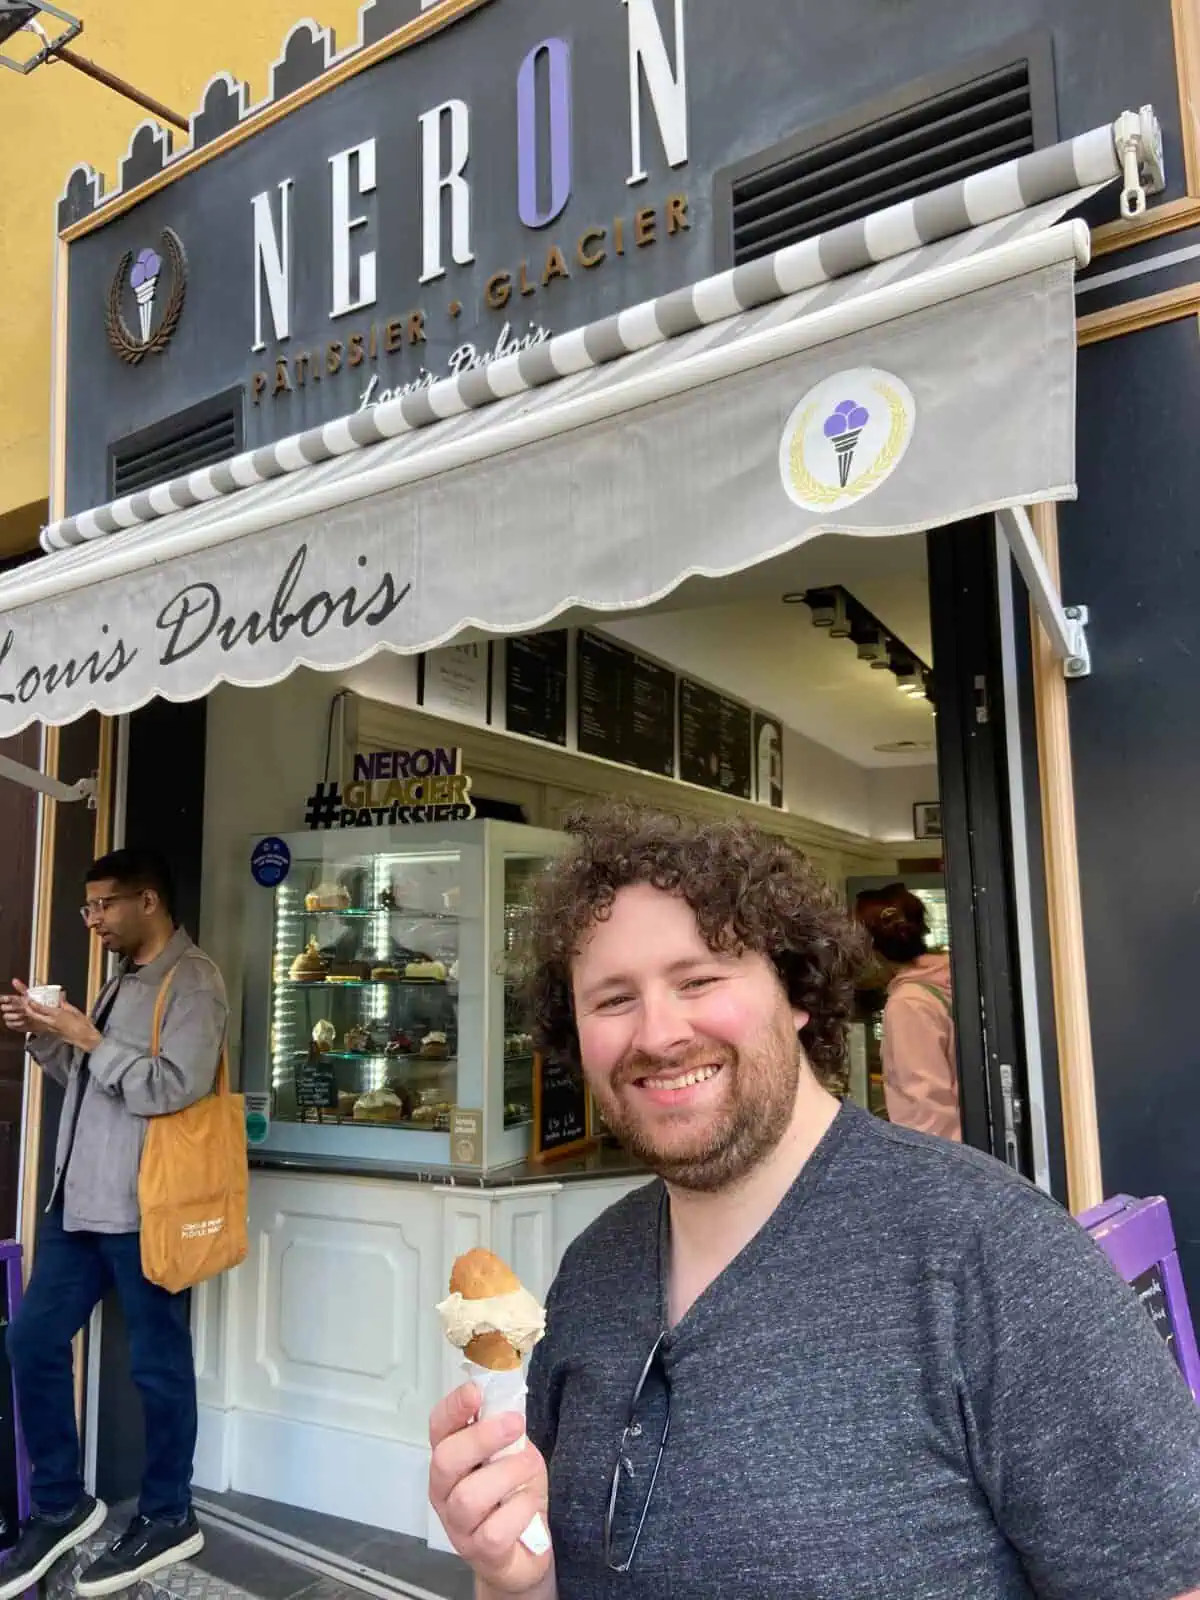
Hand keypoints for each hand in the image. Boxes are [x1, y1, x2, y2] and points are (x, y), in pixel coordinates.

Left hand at [2, 982, 100, 1051]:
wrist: (84, 1038)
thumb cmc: (82, 1024)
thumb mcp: (74, 1010)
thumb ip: (64, 1004)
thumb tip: (59, 998)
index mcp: (57, 1014)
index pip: (40, 1008)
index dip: (31, 1002)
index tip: (27, 997)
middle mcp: (51, 1021)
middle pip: (33, 1015)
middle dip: (27, 1008)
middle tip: (25, 1001)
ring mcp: (50, 1028)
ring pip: (36, 1019)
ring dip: (30, 1013)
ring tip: (28, 1007)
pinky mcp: (51, 1032)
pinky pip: (41, 1024)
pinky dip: (37, 1018)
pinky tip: (38, 1015)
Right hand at [429, 1385, 552, 1595]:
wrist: (527, 1550)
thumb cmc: (516, 1495)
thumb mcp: (514, 1455)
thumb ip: (506, 1434)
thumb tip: (509, 1406)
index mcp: (451, 1459)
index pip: (438, 1427)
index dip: (453, 1407)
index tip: (475, 1391)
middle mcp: (445, 1491)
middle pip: (445, 1460)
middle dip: (481, 1437)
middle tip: (515, 1425)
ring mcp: (458, 1525)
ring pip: (468, 1497)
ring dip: (507, 1475)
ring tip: (529, 1469)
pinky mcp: (479, 1552)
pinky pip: (494, 1530)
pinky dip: (519, 1510)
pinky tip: (529, 1505)